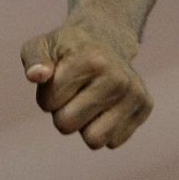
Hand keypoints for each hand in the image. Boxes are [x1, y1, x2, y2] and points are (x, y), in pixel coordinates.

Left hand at [21, 18, 152, 148]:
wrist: (105, 38)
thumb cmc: (66, 47)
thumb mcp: (41, 45)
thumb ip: (33, 59)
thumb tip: (36, 76)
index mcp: (90, 60)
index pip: (49, 103)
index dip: (46, 96)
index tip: (57, 80)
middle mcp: (117, 78)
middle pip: (67, 125)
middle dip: (61, 114)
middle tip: (71, 94)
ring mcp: (134, 93)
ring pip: (94, 140)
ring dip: (83, 126)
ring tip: (86, 101)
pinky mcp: (145, 106)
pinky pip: (113, 141)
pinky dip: (103, 129)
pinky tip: (104, 105)